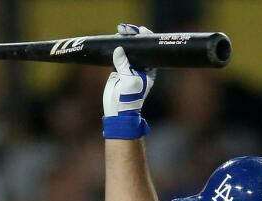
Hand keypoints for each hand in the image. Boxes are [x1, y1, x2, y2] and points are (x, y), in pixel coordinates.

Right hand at [102, 23, 155, 139]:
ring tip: (119, 30)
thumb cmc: (129, 98)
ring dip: (123, 39)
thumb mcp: (129, 80)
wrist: (118, 110)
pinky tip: (112, 39)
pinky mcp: (118, 69)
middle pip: (138, 46)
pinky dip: (115, 46)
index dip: (145, 37)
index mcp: (149, 69)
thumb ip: (124, 64)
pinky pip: (117, 55)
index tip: (140, 30)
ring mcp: (129, 67)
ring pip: (127, 49)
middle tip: (125, 29)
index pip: (149, 49)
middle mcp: (140, 66)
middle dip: (133, 35)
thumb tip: (118, 48)